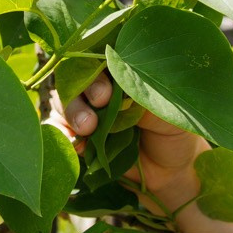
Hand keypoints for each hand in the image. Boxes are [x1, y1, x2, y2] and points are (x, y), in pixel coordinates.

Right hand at [52, 73, 207, 219]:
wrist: (170, 172)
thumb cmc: (174, 134)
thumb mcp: (165, 111)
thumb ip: (140, 96)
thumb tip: (116, 87)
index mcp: (123, 75)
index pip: (100, 60)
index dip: (96, 71)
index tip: (106, 93)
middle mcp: (102, 90)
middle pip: (77, 78)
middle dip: (83, 92)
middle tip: (99, 105)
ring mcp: (88, 112)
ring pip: (64, 101)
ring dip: (71, 112)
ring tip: (87, 129)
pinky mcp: (80, 136)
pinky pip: (58, 129)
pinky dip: (60, 133)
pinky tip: (74, 143)